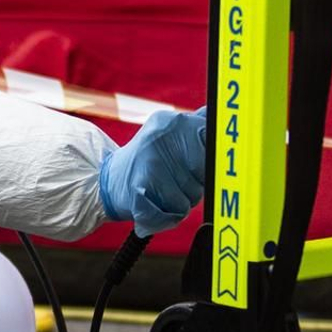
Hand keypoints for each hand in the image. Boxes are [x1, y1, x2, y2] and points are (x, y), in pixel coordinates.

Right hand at [98, 108, 205, 234]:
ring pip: (191, 198)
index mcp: (172, 122)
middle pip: (206, 175)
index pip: (213, 143)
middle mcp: (160, 138)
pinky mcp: (139, 189)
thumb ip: (197, 125)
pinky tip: (155, 206)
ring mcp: (149, 162)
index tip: (203, 169)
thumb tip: (223, 113)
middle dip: (197, 185)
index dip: (211, 163)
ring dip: (182, 203)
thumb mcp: (169, 135)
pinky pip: (174, 213)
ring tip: (162, 192)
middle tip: (176, 181)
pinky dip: (168, 218)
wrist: (107, 182)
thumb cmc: (150, 162)